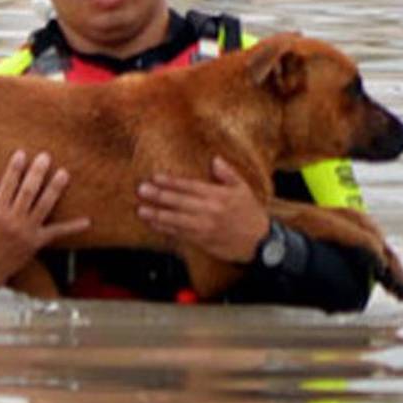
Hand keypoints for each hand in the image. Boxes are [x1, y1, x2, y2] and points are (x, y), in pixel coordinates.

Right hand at [0, 149, 89, 287]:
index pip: (7, 185)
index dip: (15, 168)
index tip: (22, 153)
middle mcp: (12, 221)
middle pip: (28, 192)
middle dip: (37, 174)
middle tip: (46, 157)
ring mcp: (26, 232)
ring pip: (43, 206)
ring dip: (55, 190)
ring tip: (64, 173)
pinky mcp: (36, 243)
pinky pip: (56, 233)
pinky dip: (72, 228)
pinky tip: (86, 221)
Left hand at [136, 156, 269, 262]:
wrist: (260, 243)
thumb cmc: (250, 213)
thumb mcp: (243, 189)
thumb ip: (227, 174)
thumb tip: (215, 160)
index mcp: (218, 195)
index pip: (189, 186)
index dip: (171, 182)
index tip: (155, 177)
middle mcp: (209, 211)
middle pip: (179, 202)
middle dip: (159, 196)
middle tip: (142, 190)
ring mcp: (204, 227)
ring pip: (176, 220)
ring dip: (157, 215)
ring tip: (141, 210)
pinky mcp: (202, 241)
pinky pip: (180, 234)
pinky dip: (166, 229)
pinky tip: (154, 225)